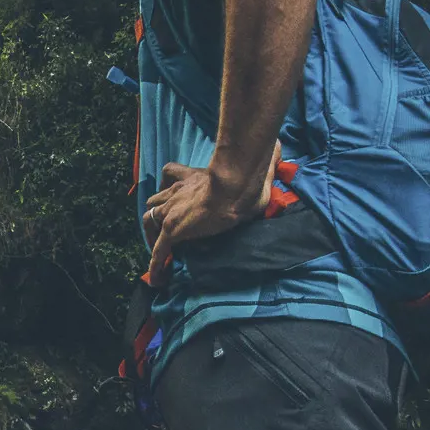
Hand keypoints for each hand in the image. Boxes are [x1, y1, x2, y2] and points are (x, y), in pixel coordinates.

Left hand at [141, 153, 301, 276]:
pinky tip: (159, 278)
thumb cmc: (247, 178)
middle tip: (166, 228)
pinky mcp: (173, 229)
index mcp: (193, 176)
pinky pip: (158, 249)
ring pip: (150, 221)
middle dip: (158, 213)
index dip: (169, 188)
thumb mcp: (252, 168)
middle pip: (155, 200)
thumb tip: (279, 151)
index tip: (172, 199)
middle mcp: (177, 191)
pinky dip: (156, 263)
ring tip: (161, 252)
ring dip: (153, 235)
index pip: (170, 176)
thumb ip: (262, 161)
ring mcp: (172, 210)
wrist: (236, 186)